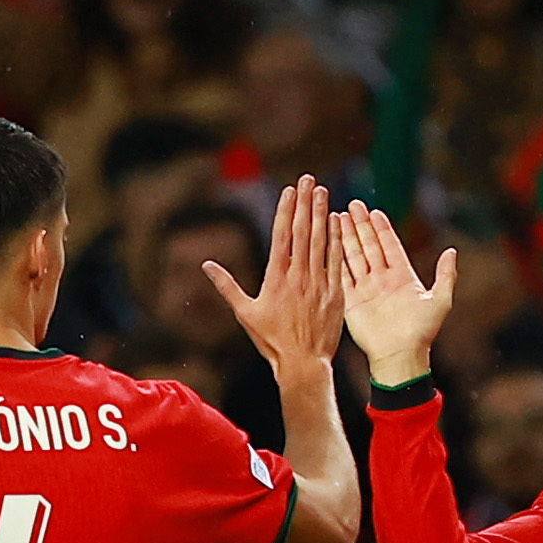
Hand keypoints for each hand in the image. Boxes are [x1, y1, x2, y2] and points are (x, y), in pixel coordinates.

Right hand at [209, 177, 343, 376]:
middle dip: (305, 202)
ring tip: (322, 191)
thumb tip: (206, 265)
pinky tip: (336, 220)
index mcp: (276, 278)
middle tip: (308, 179)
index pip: (281, 236)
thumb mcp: (245, 313)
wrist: (302, 363)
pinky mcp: (335, 292)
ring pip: (320, 241)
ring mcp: (318, 283)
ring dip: (321, 213)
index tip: (288, 190)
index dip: (285, 210)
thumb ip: (227, 286)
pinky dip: (336, 239)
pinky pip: (336, 260)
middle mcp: (298, 276)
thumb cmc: (271, 341)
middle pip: (302, 231)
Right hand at [337, 200, 457, 385]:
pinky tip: (329, 242)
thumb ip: (446, 275)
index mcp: (402, 277)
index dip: (382, 229)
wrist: (399, 355)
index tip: (374, 211)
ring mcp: (366, 289)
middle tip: (353, 205)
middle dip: (361, 226)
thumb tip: (452, 251)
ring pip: (354, 256)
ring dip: (346, 237)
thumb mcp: (440, 300)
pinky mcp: (352, 300)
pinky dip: (336, 258)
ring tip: (337, 217)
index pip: (390, 246)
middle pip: (370, 246)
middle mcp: (382, 280)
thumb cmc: (422, 332)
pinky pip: (342, 274)